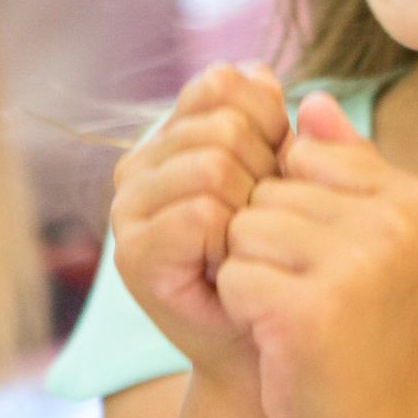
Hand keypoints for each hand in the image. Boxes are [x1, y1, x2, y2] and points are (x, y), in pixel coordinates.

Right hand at [109, 64, 289, 380]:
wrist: (272, 346)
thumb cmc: (284, 259)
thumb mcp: (289, 179)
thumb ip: (280, 123)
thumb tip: (263, 71)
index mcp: (174, 134)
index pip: (223, 83)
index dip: (269, 120)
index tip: (281, 170)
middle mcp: (140, 163)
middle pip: (222, 125)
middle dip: (265, 169)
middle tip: (267, 221)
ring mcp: (128, 209)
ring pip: (212, 165)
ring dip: (250, 209)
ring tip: (249, 244)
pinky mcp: (132, 254)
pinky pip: (199, 213)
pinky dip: (231, 239)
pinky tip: (232, 266)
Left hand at [219, 93, 417, 417]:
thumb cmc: (369, 332)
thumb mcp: (374, 240)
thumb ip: (347, 166)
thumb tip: (309, 99)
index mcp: (413, 197)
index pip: (301, 153)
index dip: (290, 206)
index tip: (324, 258)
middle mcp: (394, 223)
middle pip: (267, 190)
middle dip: (266, 243)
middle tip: (311, 296)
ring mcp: (358, 265)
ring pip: (243, 230)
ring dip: (252, 275)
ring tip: (295, 314)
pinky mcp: (313, 311)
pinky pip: (235, 277)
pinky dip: (244, 309)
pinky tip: (280, 337)